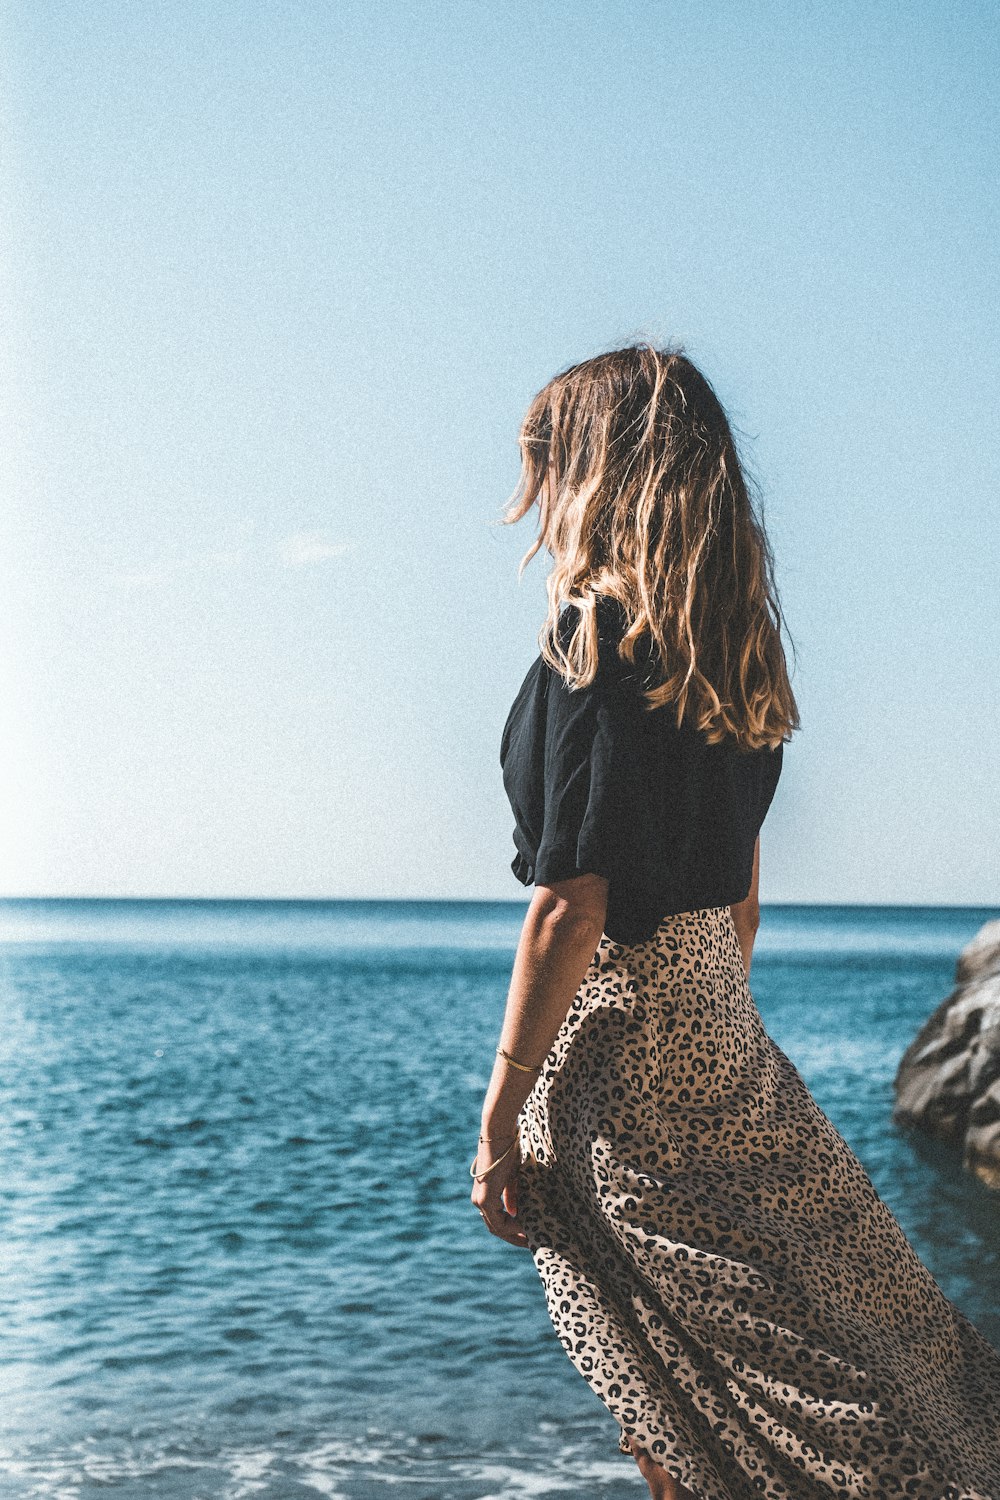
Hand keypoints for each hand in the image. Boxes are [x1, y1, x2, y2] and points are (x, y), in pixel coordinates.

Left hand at [470, 1132, 528, 1247]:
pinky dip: (513, 1226)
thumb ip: (511, 1196)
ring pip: (496, 1228)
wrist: (498, 1135)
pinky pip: (499, 1222)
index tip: (529, 1233)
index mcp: (484, 1195)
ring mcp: (480, 1201)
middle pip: (495, 1228)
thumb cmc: (507, 1151)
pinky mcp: (485, 1199)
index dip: (512, 1230)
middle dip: (513, 1237)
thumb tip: (514, 1214)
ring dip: (515, 1233)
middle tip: (531, 1243)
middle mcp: (478, 1201)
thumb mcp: (511, 1178)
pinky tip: (527, 1224)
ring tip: (533, 1234)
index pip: (496, 1220)